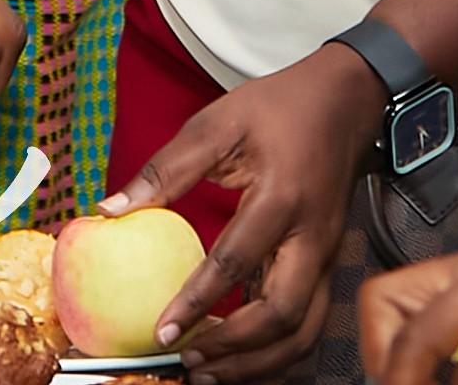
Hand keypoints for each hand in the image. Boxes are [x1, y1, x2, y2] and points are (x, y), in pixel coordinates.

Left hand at [107, 44, 382, 375]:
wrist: (345, 101)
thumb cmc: (279, 108)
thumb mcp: (218, 123)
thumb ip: (166, 168)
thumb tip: (111, 209)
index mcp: (281, 199)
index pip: (236, 263)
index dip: (197, 302)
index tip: (162, 331)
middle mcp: (311, 238)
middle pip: (282, 316)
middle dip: (235, 350)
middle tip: (188, 360)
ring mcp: (326, 256)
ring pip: (303, 332)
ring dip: (258, 362)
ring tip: (211, 372)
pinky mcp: (326, 265)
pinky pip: (307, 321)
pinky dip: (275, 349)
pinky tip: (238, 355)